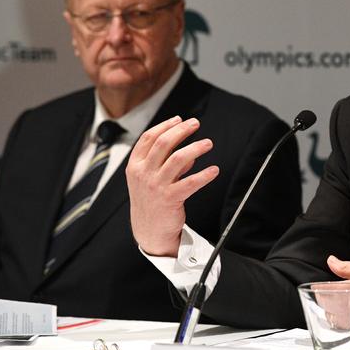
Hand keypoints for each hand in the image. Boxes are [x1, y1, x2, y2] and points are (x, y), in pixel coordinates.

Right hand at [127, 116, 218, 256]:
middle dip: (181, 130)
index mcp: (135, 165)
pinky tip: (214, 170)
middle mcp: (143, 173)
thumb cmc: (151, 200)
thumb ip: (166, 163)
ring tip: (208, 143)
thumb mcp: (150, 178)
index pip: (149, 138)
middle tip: (196, 124)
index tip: (179, 119)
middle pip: (163, 143)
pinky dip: (204, 175)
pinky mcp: (170, 199)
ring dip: (196, 148)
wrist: (148, 230)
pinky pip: (191, 183)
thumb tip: (188, 153)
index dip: (165, 125)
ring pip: (178, 159)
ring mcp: (156, 186)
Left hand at [327, 255, 349, 346]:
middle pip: (325, 308)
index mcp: (349, 292)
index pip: (321, 292)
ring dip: (335, 314)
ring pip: (334, 322)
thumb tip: (331, 261)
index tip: (321, 287)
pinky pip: (346, 333)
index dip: (320, 288)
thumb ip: (346, 267)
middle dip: (328, 300)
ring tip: (348, 306)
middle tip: (337, 295)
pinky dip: (347, 326)